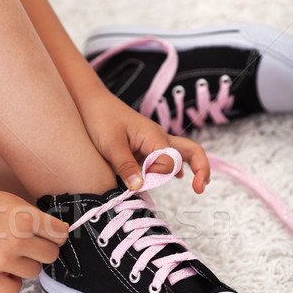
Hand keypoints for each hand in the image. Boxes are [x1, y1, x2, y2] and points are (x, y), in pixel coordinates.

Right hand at [0, 190, 67, 292]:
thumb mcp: (12, 201)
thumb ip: (37, 217)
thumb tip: (62, 234)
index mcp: (25, 217)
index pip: (61, 234)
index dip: (56, 233)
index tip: (48, 233)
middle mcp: (16, 240)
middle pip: (51, 255)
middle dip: (43, 248)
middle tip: (27, 242)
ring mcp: (1, 261)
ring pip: (34, 271)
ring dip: (26, 263)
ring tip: (8, 251)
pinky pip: (15, 289)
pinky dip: (11, 281)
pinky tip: (3, 269)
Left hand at [81, 90, 209, 193]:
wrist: (91, 102)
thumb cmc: (99, 119)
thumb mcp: (110, 145)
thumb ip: (126, 167)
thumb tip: (139, 188)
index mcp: (154, 136)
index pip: (168, 163)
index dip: (157, 176)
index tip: (139, 181)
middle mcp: (159, 138)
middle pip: (192, 151)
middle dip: (201, 169)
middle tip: (200, 189)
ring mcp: (154, 142)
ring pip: (182, 154)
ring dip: (193, 167)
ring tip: (198, 187)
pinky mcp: (146, 147)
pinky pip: (167, 157)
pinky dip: (175, 168)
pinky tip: (177, 178)